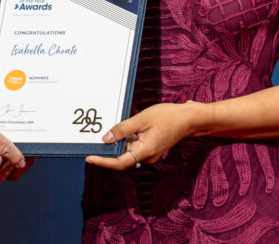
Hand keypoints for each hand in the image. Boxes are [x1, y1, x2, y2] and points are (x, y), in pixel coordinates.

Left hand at [85, 102, 199, 170]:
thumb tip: (106, 139)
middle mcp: (147, 157)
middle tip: (101, 134)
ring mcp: (150, 154)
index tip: (89, 158)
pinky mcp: (151, 149)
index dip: (102, 161)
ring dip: (123, 140)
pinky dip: (130, 138)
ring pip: (129, 150)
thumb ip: (122, 129)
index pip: (119, 163)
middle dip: (112, 146)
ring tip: (130, 124)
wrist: (189, 119)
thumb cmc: (168, 117)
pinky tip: (134, 126)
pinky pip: (135, 146)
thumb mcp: (142, 119)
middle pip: (122, 156)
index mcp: (145, 151)